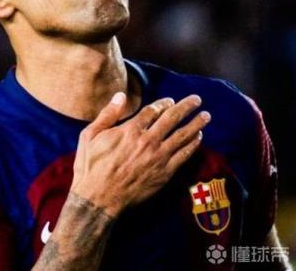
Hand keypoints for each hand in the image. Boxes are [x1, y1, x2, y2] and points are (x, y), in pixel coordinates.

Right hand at [71, 93, 210, 217]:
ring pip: (183, 135)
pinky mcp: (164, 173)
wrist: (99, 198)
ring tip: (206, 115)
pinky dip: (193, 144)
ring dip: (196, 123)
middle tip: (197, 99)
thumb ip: (107, 114)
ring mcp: (158, 157)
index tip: (170, 100)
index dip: (164, 103)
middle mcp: (147, 141)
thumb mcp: (90, 135)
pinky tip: (198, 137)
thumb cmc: (91, 166)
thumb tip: (120, 95)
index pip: (153, 110)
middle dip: (187, 107)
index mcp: (130, 130)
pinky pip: (184, 155)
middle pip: (172, 118)